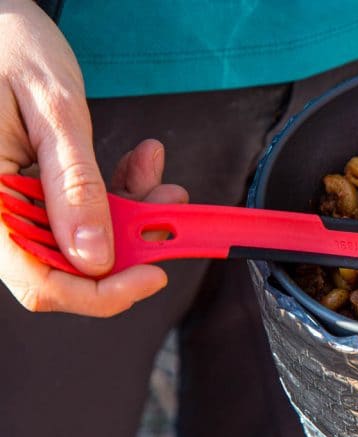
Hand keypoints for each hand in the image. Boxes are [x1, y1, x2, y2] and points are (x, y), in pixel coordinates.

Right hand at [0, 1, 186, 315]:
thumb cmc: (9, 47)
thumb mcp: (54, 112)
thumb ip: (75, 185)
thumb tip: (96, 256)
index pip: (40, 282)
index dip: (101, 293)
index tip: (154, 273)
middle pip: (69, 266)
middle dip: (129, 241)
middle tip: (167, 203)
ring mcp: (17, 203)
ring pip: (84, 238)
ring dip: (131, 210)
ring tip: (154, 170)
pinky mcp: (37, 190)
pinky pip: (83, 209)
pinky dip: (118, 190)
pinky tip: (139, 161)